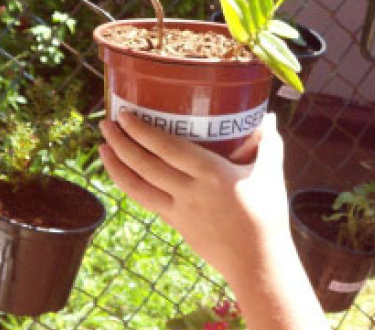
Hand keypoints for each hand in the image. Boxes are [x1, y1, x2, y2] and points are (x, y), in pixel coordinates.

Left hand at [98, 110, 290, 277]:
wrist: (256, 261)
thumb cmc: (267, 216)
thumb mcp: (271, 174)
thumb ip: (269, 143)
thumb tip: (269, 118)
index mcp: (212, 174)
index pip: (168, 148)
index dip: (142, 131)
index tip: (126, 114)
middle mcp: (189, 192)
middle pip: (145, 165)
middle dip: (121, 143)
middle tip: (106, 124)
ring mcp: (179, 211)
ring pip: (137, 187)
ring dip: (116, 167)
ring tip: (103, 148)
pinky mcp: (176, 225)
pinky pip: (147, 202)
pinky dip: (130, 186)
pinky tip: (124, 176)